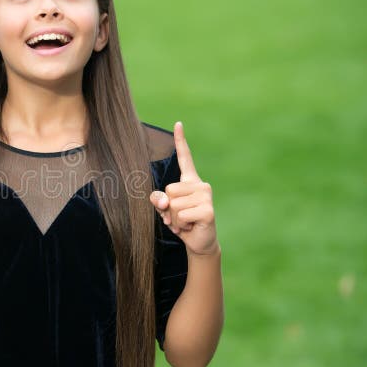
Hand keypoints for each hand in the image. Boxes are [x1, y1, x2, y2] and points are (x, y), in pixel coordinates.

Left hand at [149, 121, 219, 256]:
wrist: (199, 242)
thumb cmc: (182, 223)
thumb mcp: (166, 210)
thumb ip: (159, 201)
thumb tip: (162, 201)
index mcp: (189, 181)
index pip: (185, 158)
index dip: (180, 141)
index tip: (178, 124)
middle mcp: (200, 185)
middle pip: (168, 190)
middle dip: (168, 209)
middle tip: (179, 217)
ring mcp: (205, 196)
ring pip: (173, 204)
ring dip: (174, 219)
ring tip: (185, 222)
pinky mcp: (208, 209)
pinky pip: (181, 215)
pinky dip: (181, 225)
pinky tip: (191, 227)